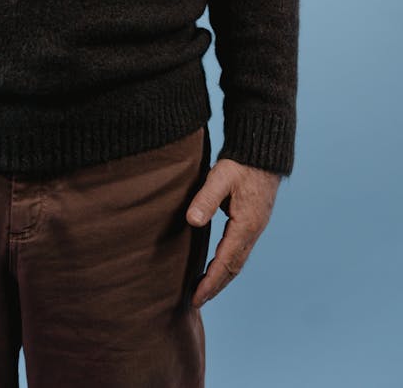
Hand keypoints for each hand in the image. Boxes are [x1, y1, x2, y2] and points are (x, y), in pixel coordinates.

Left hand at [185, 157, 280, 307]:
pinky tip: (217, 265)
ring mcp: (254, 227)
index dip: (210, 282)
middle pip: (233, 267)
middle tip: (197, 301)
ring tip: (205, 290)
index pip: (225, 262)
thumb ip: (206, 198)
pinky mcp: (252, 221)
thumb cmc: (240, 163)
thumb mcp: (220, 177)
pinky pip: (239, 251)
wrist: (262, 152)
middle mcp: (252, 231)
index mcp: (245, 225)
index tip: (196, 297)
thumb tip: (192, 221)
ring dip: (222, 277)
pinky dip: (228, 264)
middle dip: (215, 286)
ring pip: (238, 261)